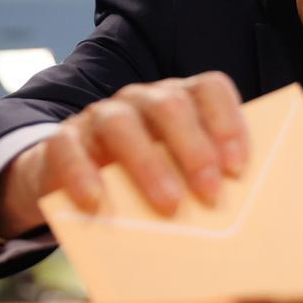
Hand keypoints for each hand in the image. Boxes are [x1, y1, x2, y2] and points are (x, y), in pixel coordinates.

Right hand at [0, 72, 248, 236]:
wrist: (75, 182)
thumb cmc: (146, 180)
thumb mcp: (178, 175)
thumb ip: (204, 179)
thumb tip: (240, 212)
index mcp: (179, 100)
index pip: (208, 90)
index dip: (227, 123)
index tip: (237, 167)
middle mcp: (141, 100)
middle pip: (170, 106)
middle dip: (194, 150)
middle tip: (210, 194)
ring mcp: (100, 116)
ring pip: (122, 125)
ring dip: (149, 166)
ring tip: (169, 205)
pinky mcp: (62, 140)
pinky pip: (69, 149)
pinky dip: (83, 174)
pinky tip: (96, 201)